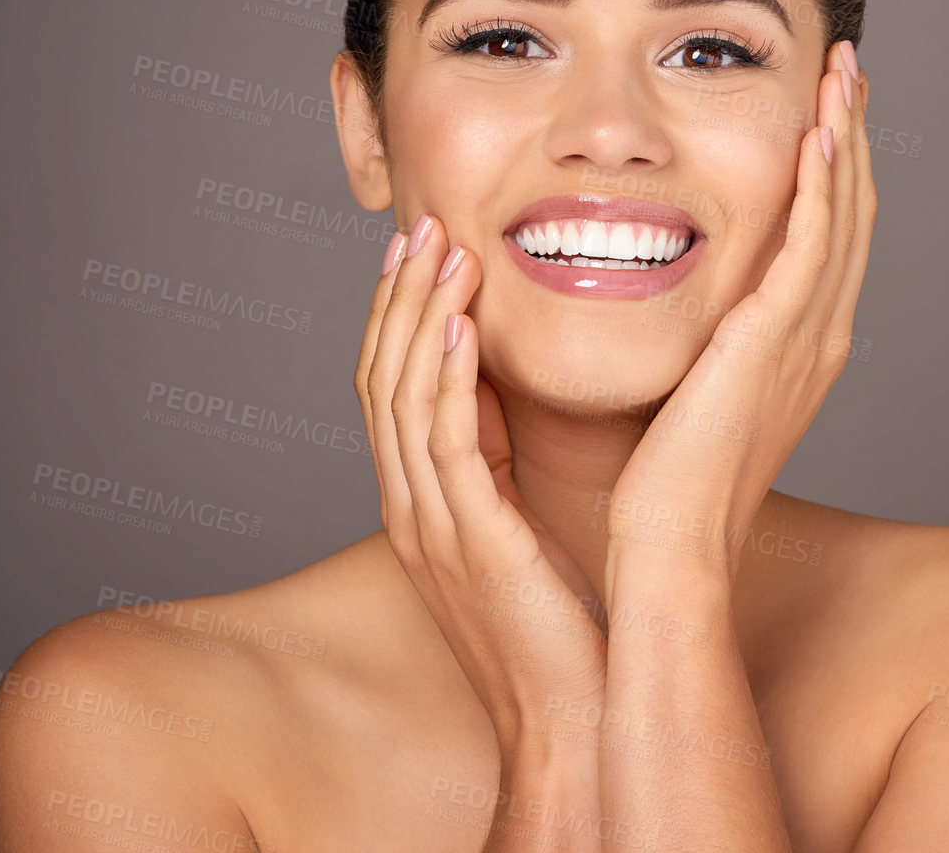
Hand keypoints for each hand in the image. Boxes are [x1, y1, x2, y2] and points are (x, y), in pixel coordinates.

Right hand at [354, 214, 607, 753]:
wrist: (568, 720)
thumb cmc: (552, 622)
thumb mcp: (510, 521)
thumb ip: (490, 455)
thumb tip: (492, 379)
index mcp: (416, 501)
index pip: (385, 387)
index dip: (394, 315)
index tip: (416, 252)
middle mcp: (409, 508)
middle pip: (380, 379)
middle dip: (396, 298)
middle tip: (417, 227)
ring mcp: (431, 527)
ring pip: (403, 399)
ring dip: (419, 318)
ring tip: (442, 251)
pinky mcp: (471, 542)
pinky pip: (446, 445)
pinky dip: (446, 379)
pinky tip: (459, 327)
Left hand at [608, 41, 875, 583]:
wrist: (671, 540)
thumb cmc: (669, 475)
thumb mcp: (700, 388)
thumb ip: (707, 336)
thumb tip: (685, 301)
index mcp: (802, 344)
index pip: (830, 233)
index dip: (834, 166)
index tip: (825, 106)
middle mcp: (820, 333)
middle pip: (852, 210)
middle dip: (851, 133)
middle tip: (848, 67)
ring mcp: (808, 335)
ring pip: (843, 213)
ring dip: (845, 137)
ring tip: (843, 71)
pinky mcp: (778, 337)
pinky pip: (812, 243)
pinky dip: (822, 184)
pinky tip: (817, 132)